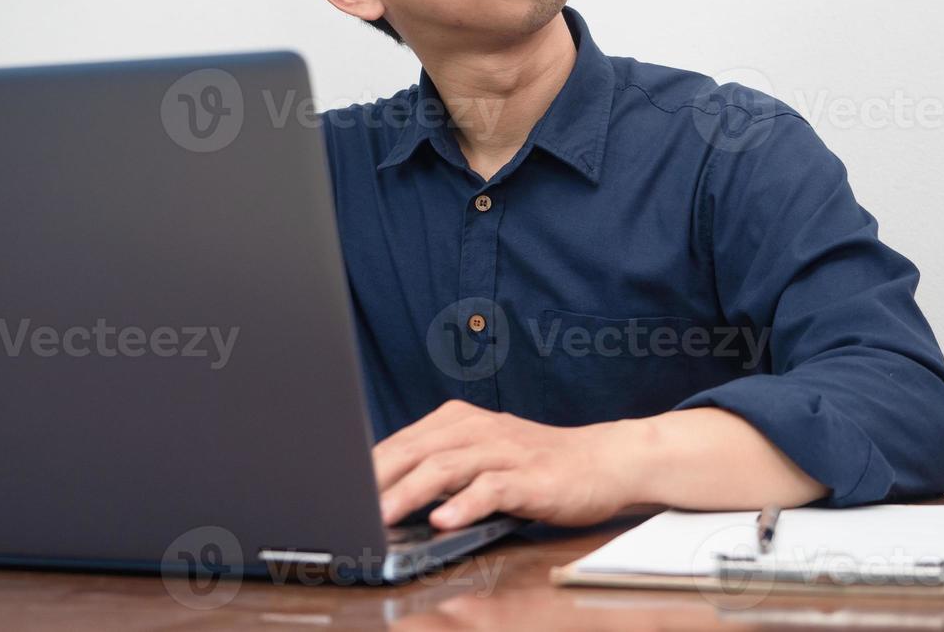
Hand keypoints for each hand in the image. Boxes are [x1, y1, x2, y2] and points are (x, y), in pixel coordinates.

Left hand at [372, 400, 644, 530]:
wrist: (604, 461)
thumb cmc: (537, 465)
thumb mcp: (483, 456)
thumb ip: (441, 467)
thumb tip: (387, 493)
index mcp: (460, 422)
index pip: (403, 441)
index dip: (368, 467)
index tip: (339, 489)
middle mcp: (479, 430)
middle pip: (416, 450)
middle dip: (378, 479)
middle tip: (348, 506)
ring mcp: (505, 451)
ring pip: (446, 466)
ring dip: (410, 492)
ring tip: (382, 515)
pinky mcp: (531, 477)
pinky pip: (492, 488)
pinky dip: (465, 504)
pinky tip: (444, 520)